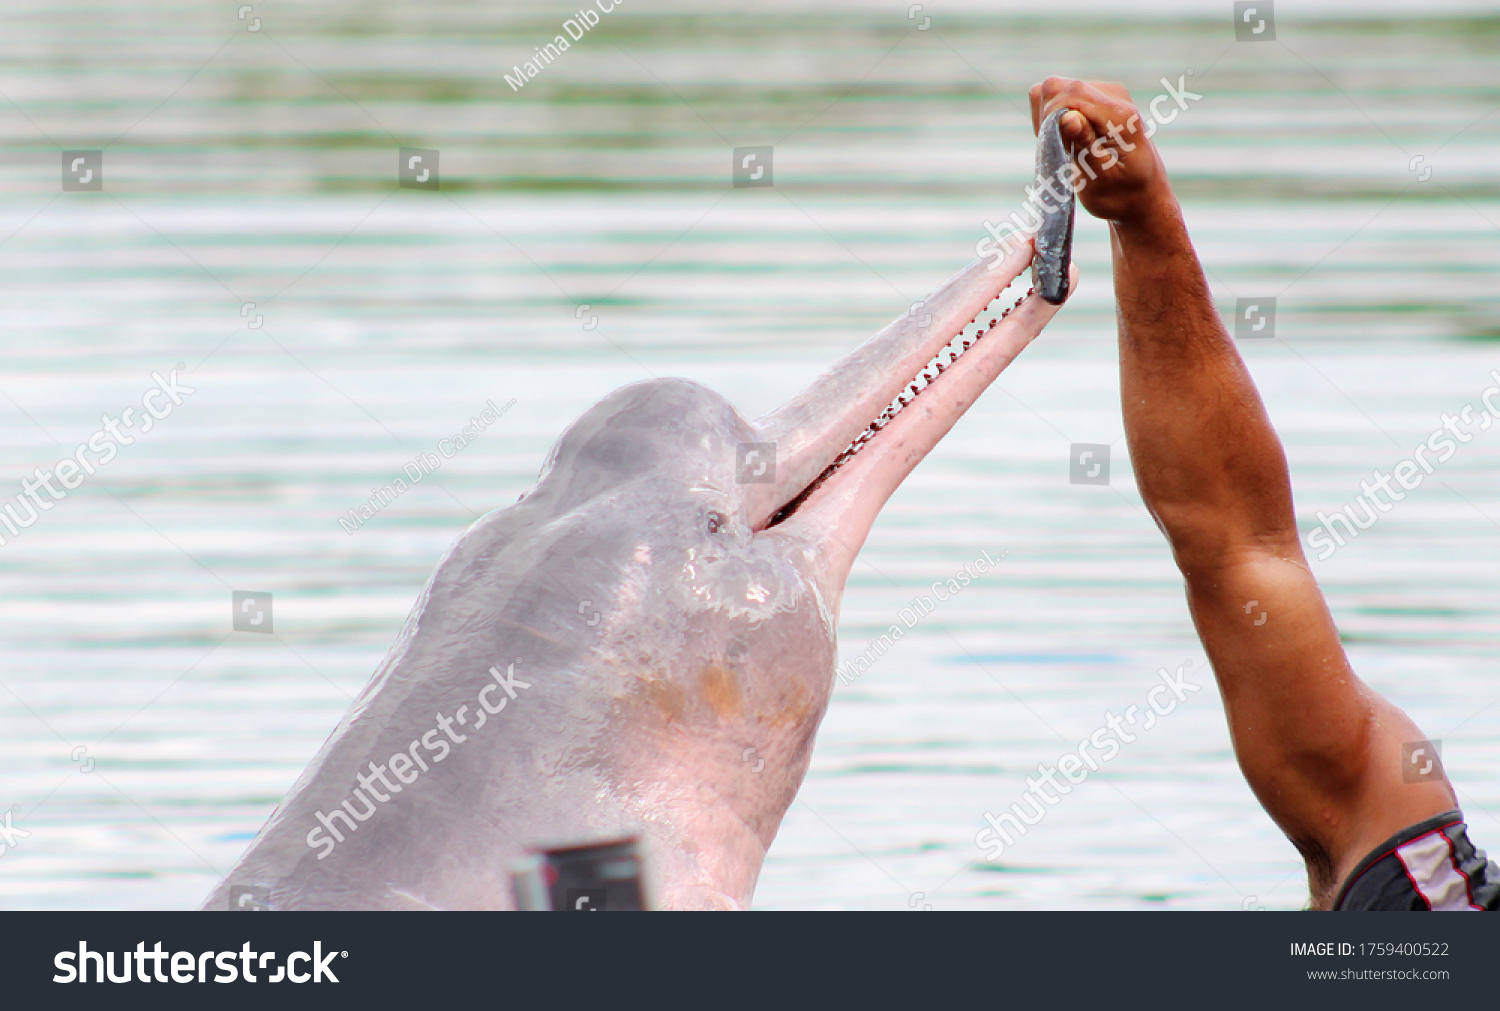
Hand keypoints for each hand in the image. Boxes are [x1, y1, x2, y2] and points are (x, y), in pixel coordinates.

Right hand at [1028, 77, 1176, 228]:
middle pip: (1058, 87)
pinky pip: (1061, 95)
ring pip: (1056, 89)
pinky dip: (1055, 117)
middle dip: (1047, 118)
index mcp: (1120, 117)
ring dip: (1049, 119)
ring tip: (1065, 148)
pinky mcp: (1098, 97)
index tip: (1051, 147)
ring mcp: (1106, 93)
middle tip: (1058, 150)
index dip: (1049, 118)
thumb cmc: (1122, 196)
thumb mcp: (1101, 180)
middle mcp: (1115, 96)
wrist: (1142, 197)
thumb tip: (1068, 117)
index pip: (1070, 94)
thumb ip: (1084, 145)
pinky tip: (1068, 140)